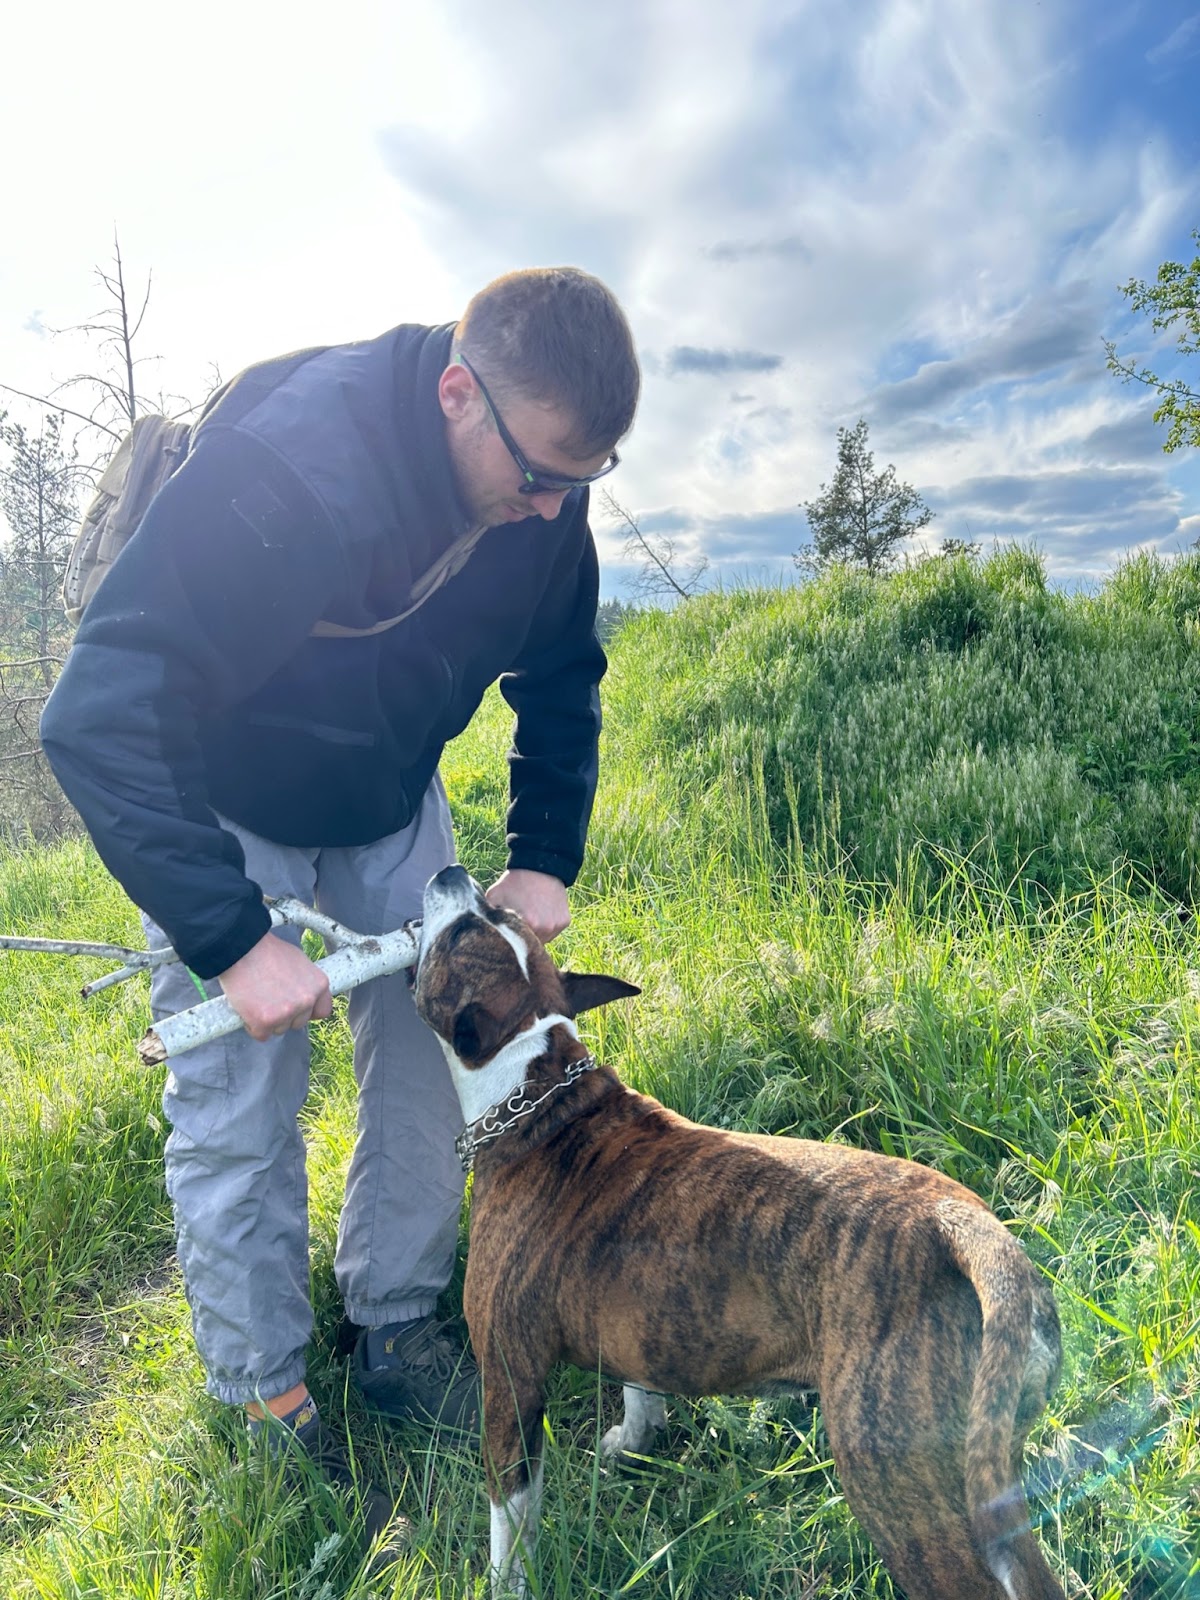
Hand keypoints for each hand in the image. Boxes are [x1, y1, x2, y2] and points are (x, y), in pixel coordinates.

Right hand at [218, 930, 332, 1041]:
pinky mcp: (264, 1022)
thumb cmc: (266, 951)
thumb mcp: (298, 961)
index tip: (296, 1008)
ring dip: (268, 1020)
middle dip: (284, 1015)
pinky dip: (252, 1026)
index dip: (307, 1011)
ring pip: (279, 1029)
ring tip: (256, 998)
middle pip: (298, 1023)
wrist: (241, 948)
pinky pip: (261, 1034)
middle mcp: (307, 1000)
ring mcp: (286, 1013)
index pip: (322, 1011)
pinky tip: (247, 1008)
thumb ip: (305, 982)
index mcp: (319, 985)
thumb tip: (304, 995)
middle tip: (268, 998)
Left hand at [486, 870, 569, 941]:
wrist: (540, 866)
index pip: (516, 946)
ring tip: (529, 918)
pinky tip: (541, 913)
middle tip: (516, 926)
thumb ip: (488, 917)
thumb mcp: (493, 897)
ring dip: (536, 935)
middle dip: (522, 940)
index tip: (506, 934)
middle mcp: (545, 928)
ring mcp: (556, 925)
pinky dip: (547, 927)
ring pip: (543, 940)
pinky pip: (553, 932)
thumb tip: (481, 932)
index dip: (510, 942)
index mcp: (528, 924)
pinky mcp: (565, 921)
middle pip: (530, 946)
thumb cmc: (514, 882)